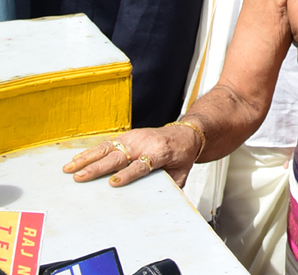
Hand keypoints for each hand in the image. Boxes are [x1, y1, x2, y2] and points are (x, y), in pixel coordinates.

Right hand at [63, 125, 202, 187]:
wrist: (186, 133)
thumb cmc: (182, 154)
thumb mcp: (182, 172)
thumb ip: (171, 186)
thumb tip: (164, 205)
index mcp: (160, 152)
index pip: (142, 165)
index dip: (127, 174)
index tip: (114, 183)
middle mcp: (144, 143)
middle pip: (118, 157)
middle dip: (97, 168)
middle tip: (79, 177)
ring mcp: (134, 138)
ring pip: (107, 148)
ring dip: (86, 158)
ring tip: (69, 168)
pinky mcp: (127, 136)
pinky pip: (106, 144)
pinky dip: (89, 152)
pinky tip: (76, 159)